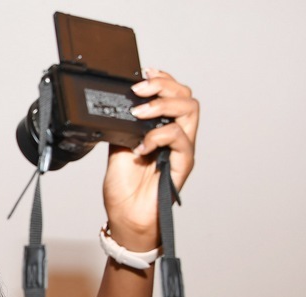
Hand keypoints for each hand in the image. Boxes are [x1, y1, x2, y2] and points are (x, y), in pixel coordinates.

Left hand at [102, 69, 199, 250]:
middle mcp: (176, 136)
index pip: (173, 94)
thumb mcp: (116, 147)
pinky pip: (180, 139)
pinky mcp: (183, 164)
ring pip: (190, 110)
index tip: (143, 71)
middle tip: (139, 90)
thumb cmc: (124, 188)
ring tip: (138, 113)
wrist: (125, 216)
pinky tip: (141, 146)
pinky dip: (159, 136)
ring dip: (162, 105)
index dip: (162, 78)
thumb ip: (121, 126)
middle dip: (163, 85)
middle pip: (186, 96)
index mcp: (161, 129)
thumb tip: (115, 104)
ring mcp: (181, 149)